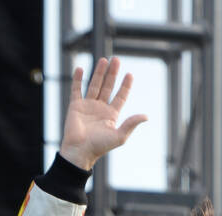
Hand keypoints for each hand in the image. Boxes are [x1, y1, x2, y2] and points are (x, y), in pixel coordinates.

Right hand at [60, 57, 146, 171]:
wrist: (80, 151)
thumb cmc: (100, 146)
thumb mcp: (119, 136)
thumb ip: (131, 124)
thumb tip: (146, 116)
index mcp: (111, 115)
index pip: (120, 97)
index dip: (125, 86)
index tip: (130, 75)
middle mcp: (100, 108)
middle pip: (108, 87)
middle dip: (112, 74)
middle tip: (116, 60)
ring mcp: (87, 106)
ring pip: (94, 85)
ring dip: (98, 72)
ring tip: (103, 60)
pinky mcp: (75, 106)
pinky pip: (76, 89)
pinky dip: (78, 79)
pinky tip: (80, 69)